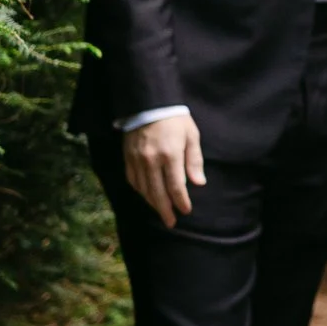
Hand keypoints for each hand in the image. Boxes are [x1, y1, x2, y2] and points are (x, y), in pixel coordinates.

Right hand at [121, 112, 204, 230]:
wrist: (149, 103)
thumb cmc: (175, 119)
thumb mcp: (191, 136)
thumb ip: (194, 160)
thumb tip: (199, 183)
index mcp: (170, 154)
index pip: (175, 186)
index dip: (181, 201)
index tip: (185, 211)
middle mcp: (151, 160)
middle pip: (157, 193)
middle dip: (165, 210)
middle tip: (171, 222)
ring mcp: (137, 159)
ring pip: (143, 189)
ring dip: (152, 203)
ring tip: (161, 212)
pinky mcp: (127, 157)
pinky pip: (132, 180)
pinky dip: (140, 191)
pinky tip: (147, 196)